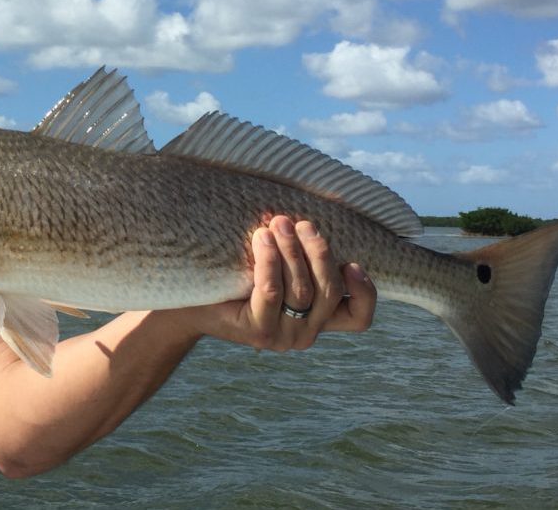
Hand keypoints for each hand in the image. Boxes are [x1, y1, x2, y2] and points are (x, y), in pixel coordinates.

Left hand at [178, 215, 376, 350]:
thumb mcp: (279, 264)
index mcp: (319, 319)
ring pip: (302, 290)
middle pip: (330, 292)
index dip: (365, 292)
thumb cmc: (239, 275)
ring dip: (292, 250)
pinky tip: (261, 239)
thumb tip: (315, 219)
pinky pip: (272, 291)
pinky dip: (270, 260)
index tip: (352, 262)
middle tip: (300, 224)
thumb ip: (302, 255)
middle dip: (318, 251)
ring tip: (278, 223)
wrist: (191, 300)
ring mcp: (283, 337)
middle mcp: (306, 334)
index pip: (359, 318)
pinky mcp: (258, 332)